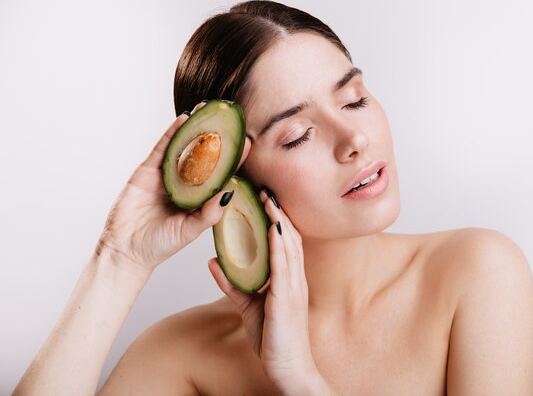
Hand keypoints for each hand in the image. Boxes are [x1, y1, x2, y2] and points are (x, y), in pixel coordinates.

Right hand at [96, 101, 250, 276]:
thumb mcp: (190, 230)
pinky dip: (173, 133)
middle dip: (217, 138)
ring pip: (183, 147)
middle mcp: (185, 184)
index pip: (221, 174)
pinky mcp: (147, 170)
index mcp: (200, 198)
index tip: (249, 143)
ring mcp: (166, 175)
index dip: (234, 159)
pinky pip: (162, 148)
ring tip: (208, 109)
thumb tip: (230, 193)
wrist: (126, 250)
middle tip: (231, 118)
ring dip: (195, 128)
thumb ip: (209, 214)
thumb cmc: (160, 245)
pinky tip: (184, 119)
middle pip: (204, 156)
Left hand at [209, 189, 320, 390]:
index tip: (264, 197)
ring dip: (278, 219)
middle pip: (288, 236)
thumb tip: (214, 262)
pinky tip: (272, 227)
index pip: (284, 241)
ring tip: (268, 197)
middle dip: (278, 211)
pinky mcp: (287, 298)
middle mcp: (294, 278)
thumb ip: (232, 284)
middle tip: (265, 186)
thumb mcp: (248, 307)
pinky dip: (278, 244)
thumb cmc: (274, 339)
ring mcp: (293, 286)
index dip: (276, 217)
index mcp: (288, 279)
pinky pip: (283, 265)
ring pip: (288, 245)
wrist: (289, 370)